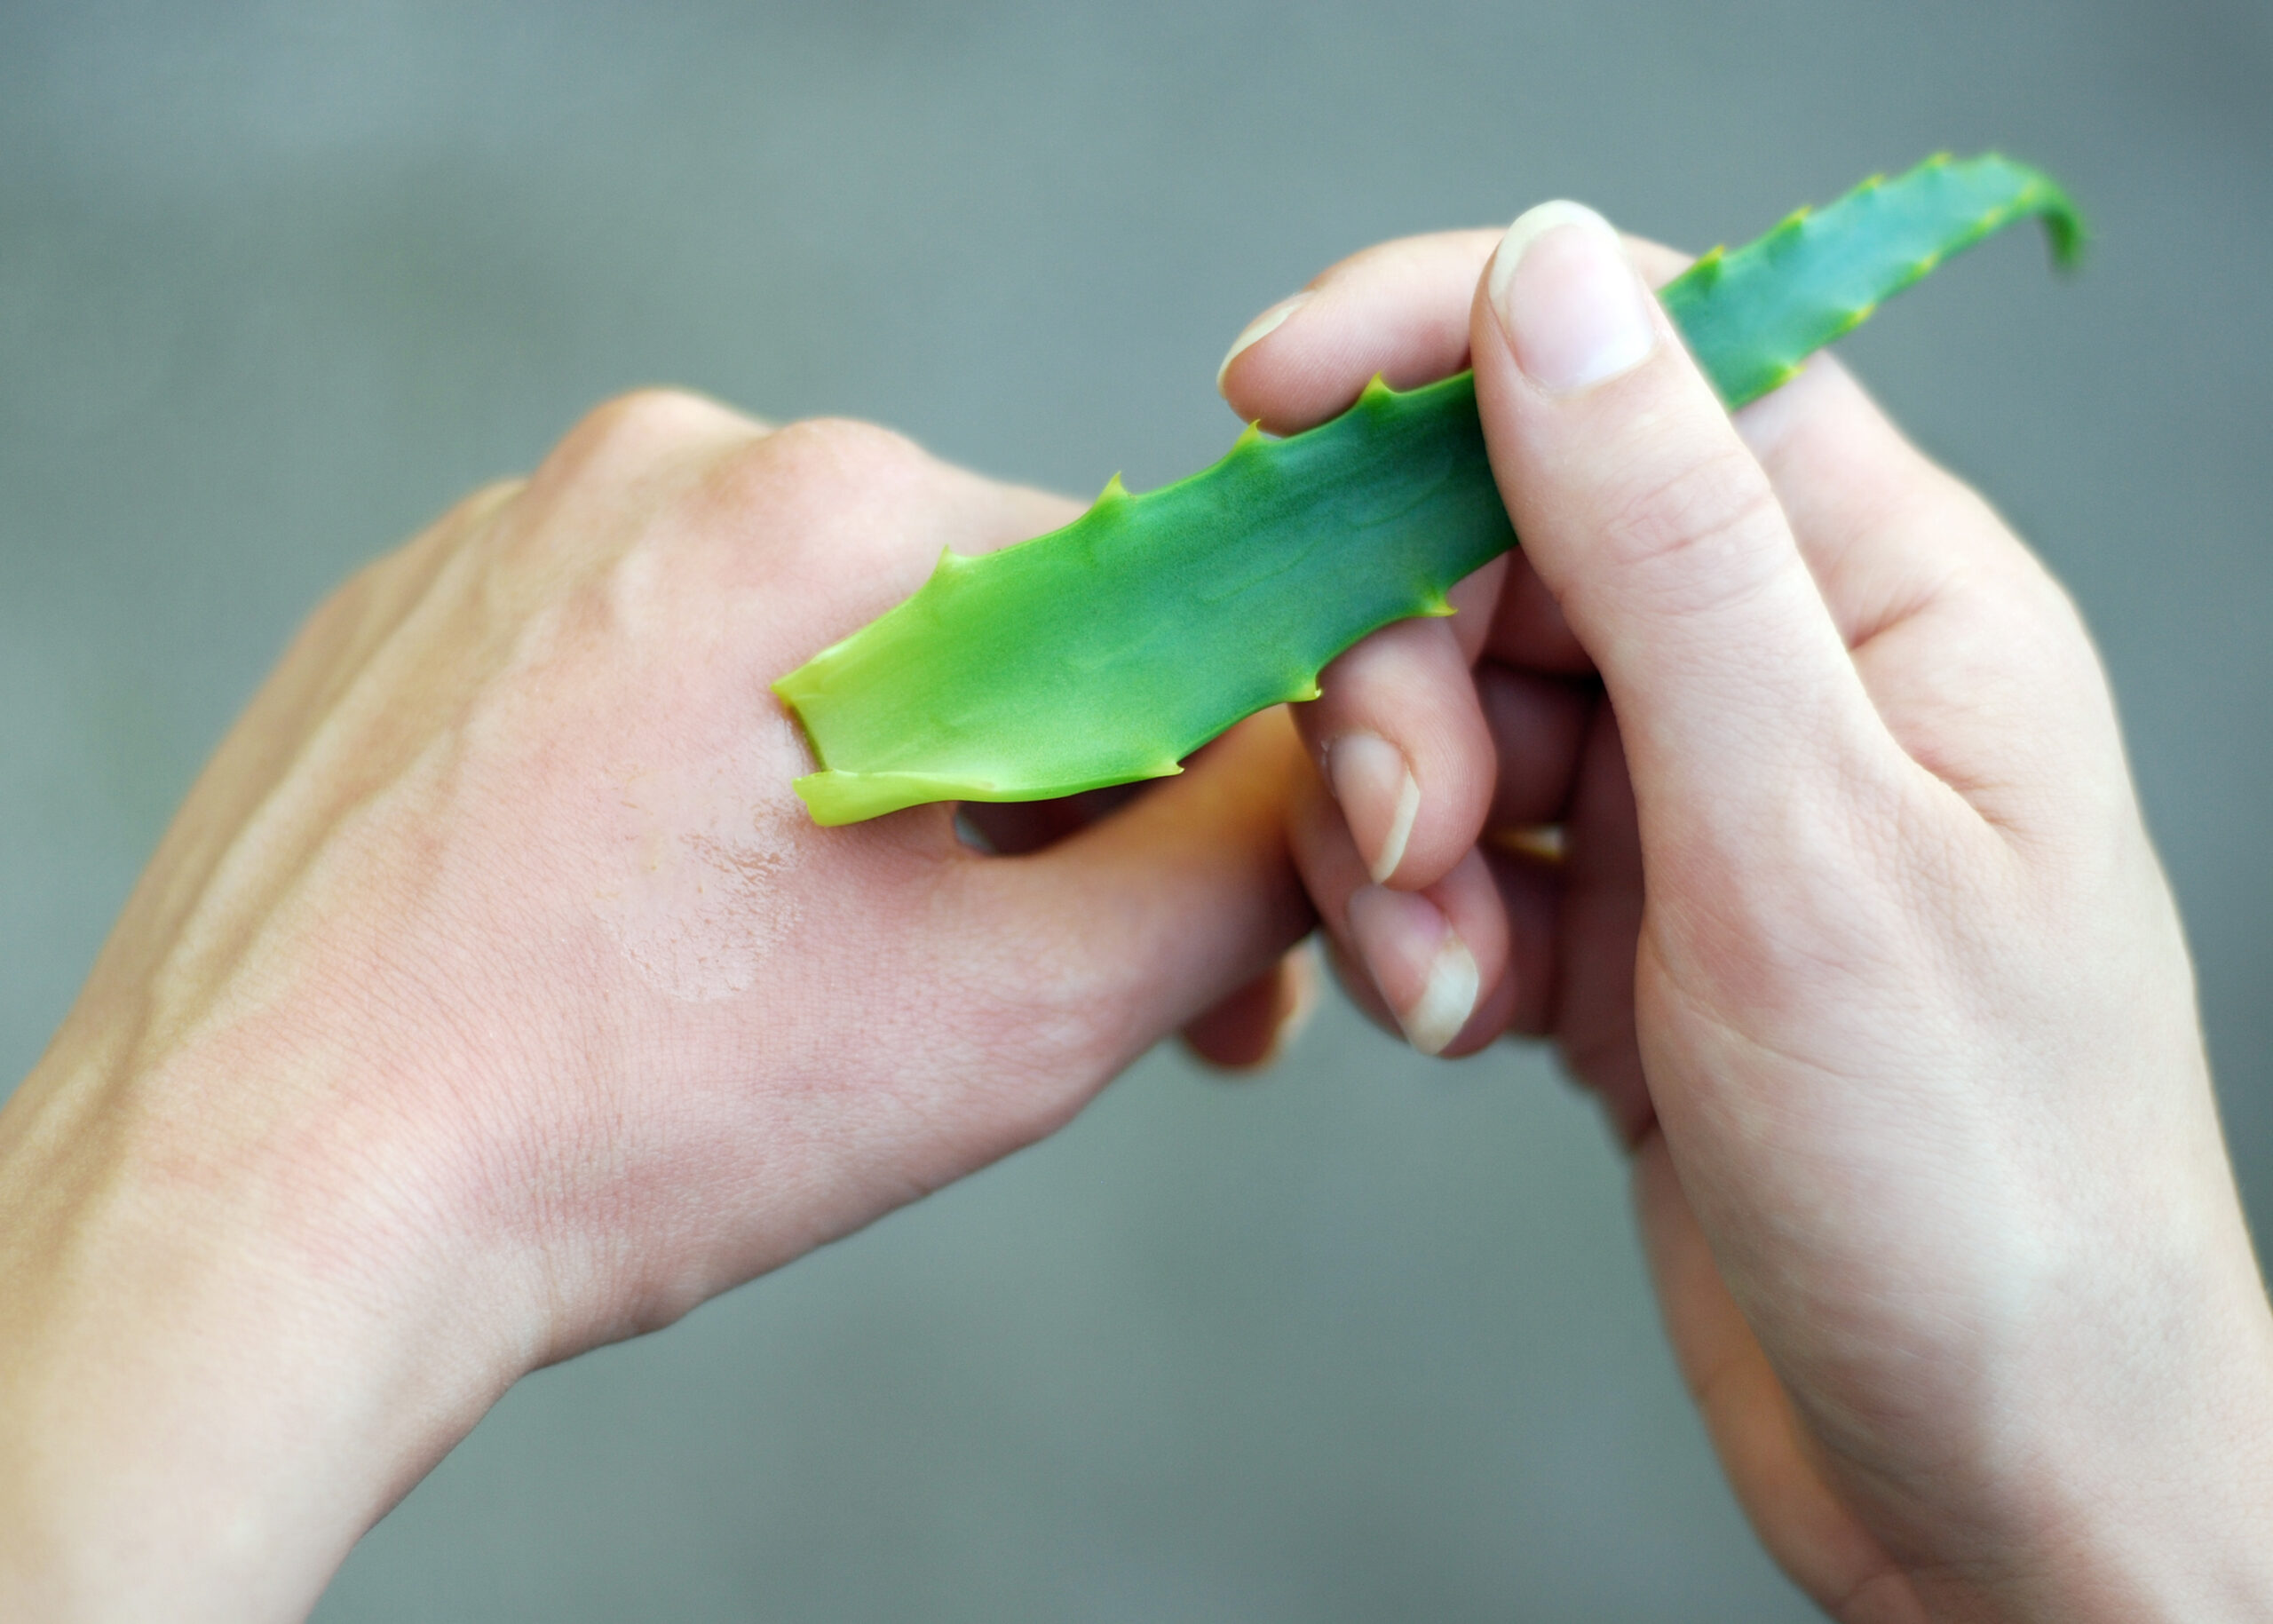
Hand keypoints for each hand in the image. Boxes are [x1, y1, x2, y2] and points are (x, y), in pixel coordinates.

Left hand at [0, 393, 1311, 1620]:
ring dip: (859, 810)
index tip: (1193, 926)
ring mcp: (498, 544)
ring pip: (785, 659)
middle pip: (952, 628)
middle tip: (1016, 999)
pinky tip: (660, 948)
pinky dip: (695, 801)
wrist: (246, 1213)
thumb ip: (1231, 875)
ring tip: (811, 994)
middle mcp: (646, 471)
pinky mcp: (402, 636)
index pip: (1119, 595)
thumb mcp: (1011, 1015)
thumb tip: (1319, 796)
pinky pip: (628, 687)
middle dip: (1026, 814)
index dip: (1189, 772)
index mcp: (812, 510)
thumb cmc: (615, 1117)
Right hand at [1220, 212, 2272, 1618]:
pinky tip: (1455, 1019)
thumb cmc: (1975, 1179)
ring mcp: (1695, 805)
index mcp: (1890, 596)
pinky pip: (1450, 852)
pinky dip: (1415, 925)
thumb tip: (1553, 280)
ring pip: (1451, 710)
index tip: (1263, 397)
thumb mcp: (1806, 843)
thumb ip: (1667, 548)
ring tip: (1436, 973)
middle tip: (1402, 834)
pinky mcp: (1616, 926)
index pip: (1652, 360)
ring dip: (1391, 832)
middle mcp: (1787, 675)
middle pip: (1505, 548)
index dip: (1445, 341)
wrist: (1993, 1478)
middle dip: (1401, 677)